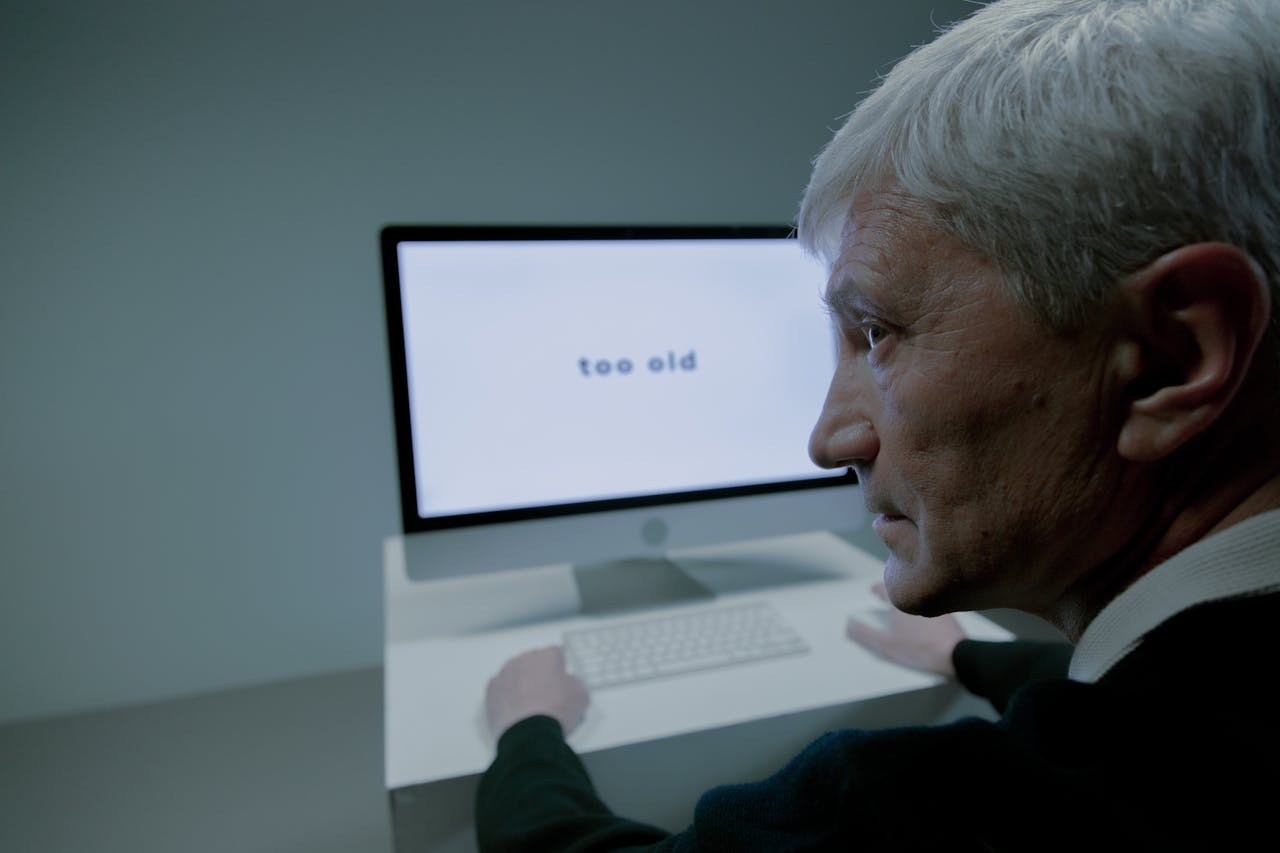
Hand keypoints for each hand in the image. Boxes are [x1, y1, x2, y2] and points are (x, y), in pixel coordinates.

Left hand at [484, 645, 588, 738]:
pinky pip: (501, 688)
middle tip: (547, 695)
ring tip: (531, 706)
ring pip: (515, 674)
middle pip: (533, 662)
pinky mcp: (491, 690)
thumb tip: (568, 684)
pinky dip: (507, 696)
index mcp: (546, 656)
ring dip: (522, 684)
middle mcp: (523, 660)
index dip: (560, 668)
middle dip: (539, 674)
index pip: (555, 653)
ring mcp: (505, 674)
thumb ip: (574, 682)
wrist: (529, 733)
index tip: (562, 681)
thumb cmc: (556, 711)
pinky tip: (516, 710)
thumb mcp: (581, 695)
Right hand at [845, 583, 964, 677]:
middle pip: (903, 588)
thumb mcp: (886, 644)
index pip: (884, 587)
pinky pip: (934, 602)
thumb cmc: (918, 647)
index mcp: (902, 599)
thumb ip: (864, 635)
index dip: (876, 590)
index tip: (873, 593)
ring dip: (911, 597)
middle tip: (887, 598)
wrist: (955, 654)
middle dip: (894, 592)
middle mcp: (920, 594)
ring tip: (905, 607)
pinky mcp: (949, 612)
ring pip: (920, 593)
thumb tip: (848, 625)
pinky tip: (924, 619)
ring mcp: (936, 602)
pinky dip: (926, 604)